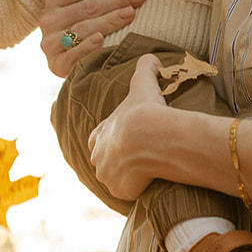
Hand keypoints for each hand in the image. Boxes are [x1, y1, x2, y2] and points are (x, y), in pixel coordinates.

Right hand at [39, 0, 144, 77]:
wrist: (63, 60)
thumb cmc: (74, 21)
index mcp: (53, 0)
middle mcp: (47, 20)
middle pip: (87, 7)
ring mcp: (50, 44)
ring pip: (83, 28)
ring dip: (109, 20)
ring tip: (131, 13)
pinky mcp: (55, 66)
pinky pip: (72, 55)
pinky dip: (87, 47)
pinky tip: (103, 39)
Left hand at [88, 53, 167, 200]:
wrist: (154, 137)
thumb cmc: (146, 110)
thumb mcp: (144, 83)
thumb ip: (146, 68)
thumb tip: (153, 59)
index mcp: (100, 133)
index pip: (97, 138)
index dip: (108, 139)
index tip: (122, 140)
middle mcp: (99, 156)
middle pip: (103, 162)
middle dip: (115, 161)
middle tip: (135, 158)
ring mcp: (108, 175)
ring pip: (114, 178)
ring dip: (125, 177)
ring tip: (145, 172)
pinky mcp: (120, 190)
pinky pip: (127, 192)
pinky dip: (136, 189)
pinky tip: (150, 182)